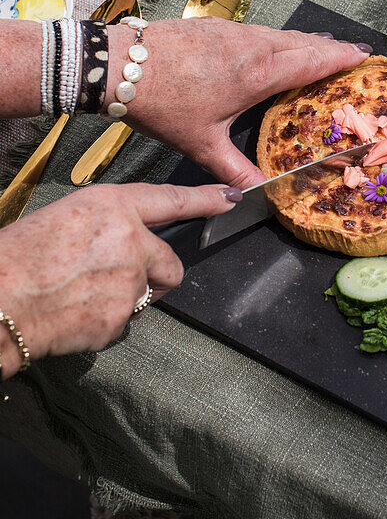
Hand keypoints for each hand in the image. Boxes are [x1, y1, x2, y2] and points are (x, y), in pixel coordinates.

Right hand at [0, 181, 241, 377]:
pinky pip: (123, 320)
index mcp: (112, 206)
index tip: (232, 197)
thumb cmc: (18, 256)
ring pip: (146, 294)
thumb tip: (117, 243)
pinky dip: (104, 321)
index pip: (171, 200)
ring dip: (127, 297)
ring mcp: (130, 280)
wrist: (0, 299)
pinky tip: (74, 314)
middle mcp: (130, 239)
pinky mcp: (121, 316)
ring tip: (83, 295)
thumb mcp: (64, 218)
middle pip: (170, 262)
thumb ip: (104, 227)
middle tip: (120, 279)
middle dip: (155, 274)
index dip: (205, 199)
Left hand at [106, 21, 370, 188]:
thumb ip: (233, 169)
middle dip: (330, 46)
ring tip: (321, 45)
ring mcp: (233, 31)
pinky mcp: (215, 25)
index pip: (312, 62)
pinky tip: (273, 43)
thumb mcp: (201, 143)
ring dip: (304, 39)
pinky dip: (277, 36)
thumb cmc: (163, 103)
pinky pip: (258, 29)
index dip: (340, 59)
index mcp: (258, 72)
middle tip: (353, 51)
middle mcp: (253, 45)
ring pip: (280, 33)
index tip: (363, 56)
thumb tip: (254, 193)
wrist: (121, 65)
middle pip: (303, 42)